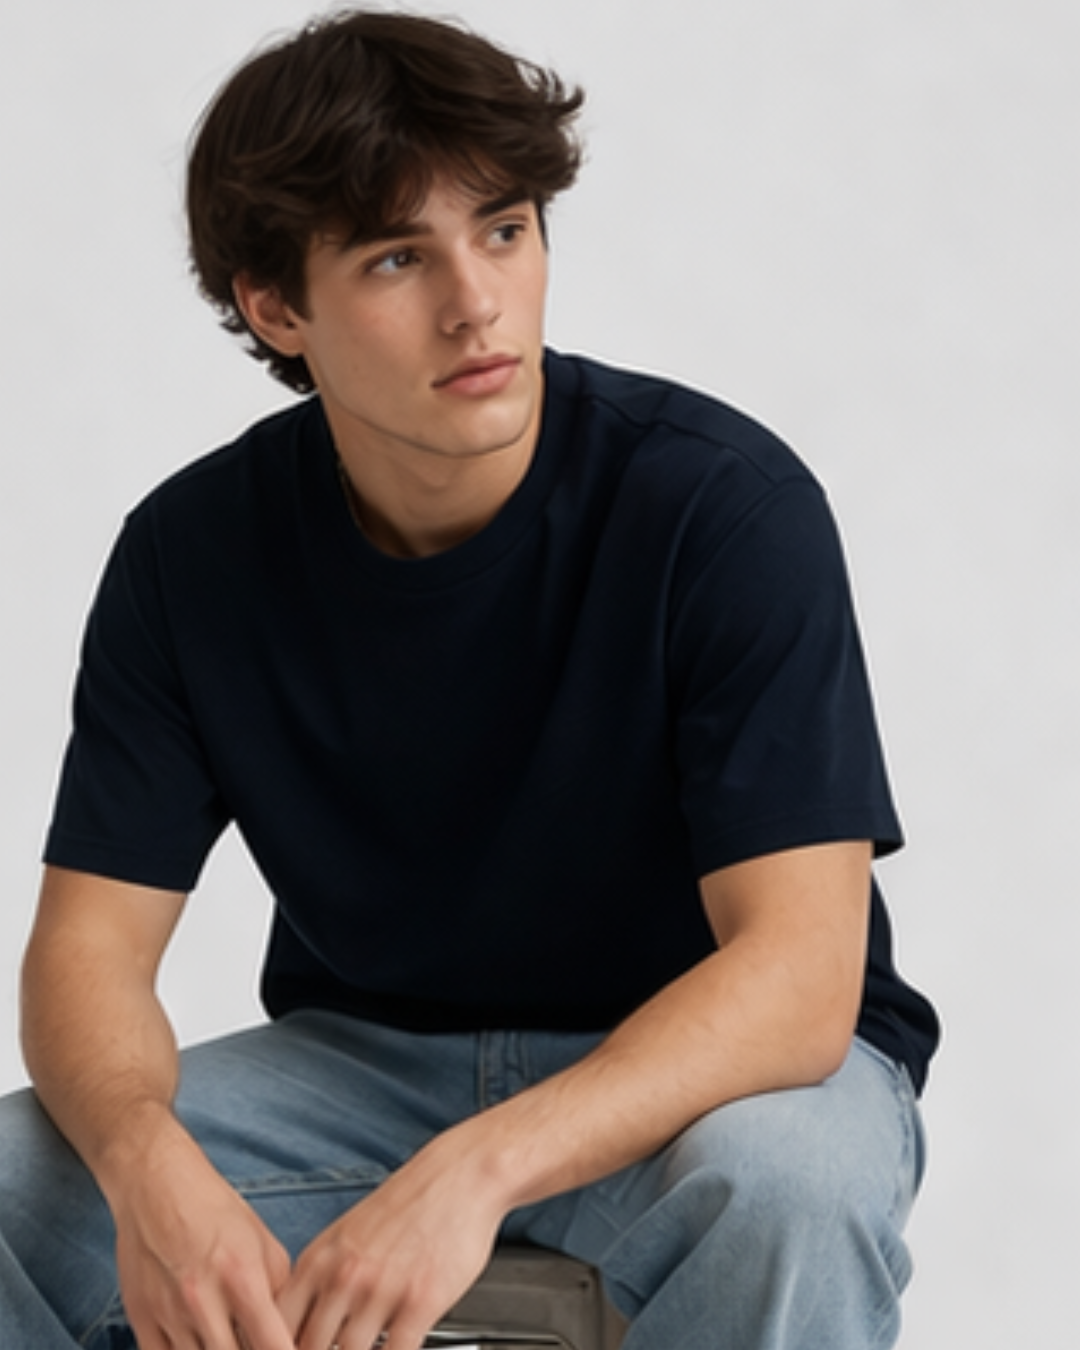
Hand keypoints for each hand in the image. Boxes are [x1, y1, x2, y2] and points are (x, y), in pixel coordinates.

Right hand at [110, 1127, 294, 1349]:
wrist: (157, 1185)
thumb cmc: (216, 1211)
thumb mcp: (262, 1241)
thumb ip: (279, 1289)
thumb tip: (291, 1332)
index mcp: (242, 1276)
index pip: (272, 1344)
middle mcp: (204, 1300)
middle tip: (256, 1345)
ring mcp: (169, 1313)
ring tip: (229, 1342)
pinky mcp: (141, 1318)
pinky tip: (198, 1347)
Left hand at [277, 1132, 503, 1349]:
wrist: (460, 1175)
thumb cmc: (409, 1201)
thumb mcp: (349, 1231)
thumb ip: (323, 1275)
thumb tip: (301, 1321)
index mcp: (320, 1258)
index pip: (276, 1322)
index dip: (277, 1346)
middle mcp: (345, 1275)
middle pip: (309, 1348)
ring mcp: (381, 1290)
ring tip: (367, 1349)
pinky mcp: (420, 1302)